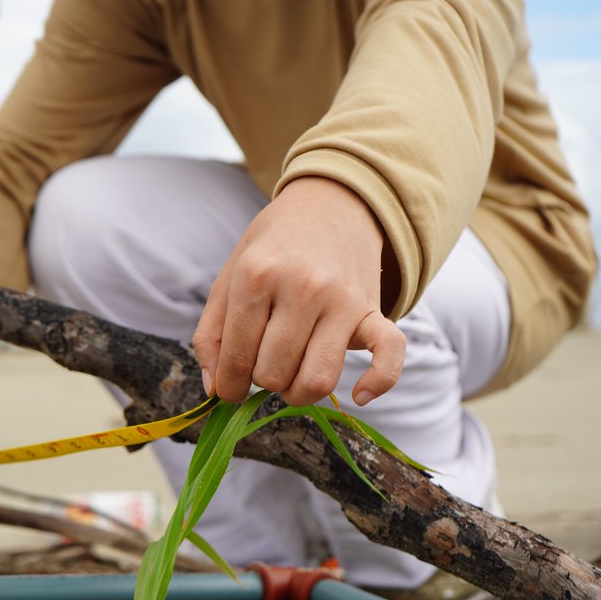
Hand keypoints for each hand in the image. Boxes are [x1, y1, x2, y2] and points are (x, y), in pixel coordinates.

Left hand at [192, 176, 405, 407]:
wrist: (332, 205)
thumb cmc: (274, 247)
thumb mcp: (230, 277)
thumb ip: (211, 334)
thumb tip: (215, 389)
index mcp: (257, 275)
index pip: (237, 358)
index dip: (229, 386)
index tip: (231, 389)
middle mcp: (303, 286)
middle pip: (274, 373)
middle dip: (261, 381)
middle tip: (262, 363)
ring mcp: (343, 299)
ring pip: (319, 379)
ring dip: (300, 391)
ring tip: (291, 375)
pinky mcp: (375, 309)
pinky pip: (389, 356)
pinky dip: (377, 383)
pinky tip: (358, 394)